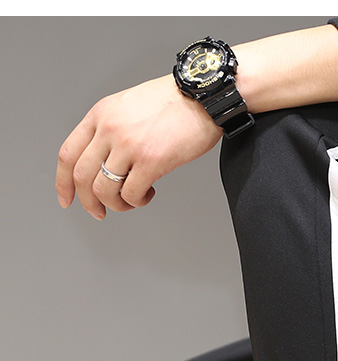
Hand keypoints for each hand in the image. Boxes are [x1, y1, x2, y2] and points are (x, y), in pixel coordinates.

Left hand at [56, 75, 222, 219]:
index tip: (67, 198)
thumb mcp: (127, 107)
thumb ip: (111, 129)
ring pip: (105, 190)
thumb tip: (106, 161)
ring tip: (132, 201)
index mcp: (100, 115)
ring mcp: (129, 146)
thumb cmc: (173, 103)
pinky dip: (137, 201)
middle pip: (82, 177)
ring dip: (116, 204)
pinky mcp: (151, 161)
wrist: (201, 97)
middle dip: (88, 202)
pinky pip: (132, 194)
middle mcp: (109, 130)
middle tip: (99, 212)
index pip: (68, 154)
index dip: (63, 182)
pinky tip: (148, 193)